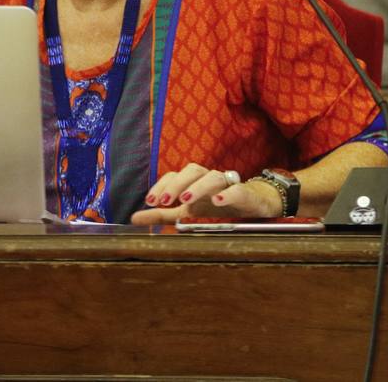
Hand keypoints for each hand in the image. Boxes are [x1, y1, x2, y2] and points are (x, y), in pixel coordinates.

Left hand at [129, 162, 281, 225]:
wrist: (254, 204)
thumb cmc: (217, 205)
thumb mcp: (187, 211)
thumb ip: (161, 214)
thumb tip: (133, 217)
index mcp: (195, 182)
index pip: (175, 175)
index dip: (162, 185)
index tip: (150, 201)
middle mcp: (210, 179)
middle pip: (192, 170)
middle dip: (176, 184)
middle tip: (165, 201)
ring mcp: (228, 184)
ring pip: (213, 177)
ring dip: (198, 187)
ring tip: (186, 201)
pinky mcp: (245, 193)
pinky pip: (237, 190)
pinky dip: (228, 194)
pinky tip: (218, 201)